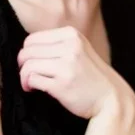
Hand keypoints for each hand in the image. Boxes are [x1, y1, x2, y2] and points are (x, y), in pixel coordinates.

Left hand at [17, 26, 134, 118]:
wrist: (112, 99)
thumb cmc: (92, 77)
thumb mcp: (79, 50)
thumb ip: (58, 45)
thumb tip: (25, 50)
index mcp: (71, 35)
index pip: (32, 39)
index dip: (27, 52)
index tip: (32, 64)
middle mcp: (69, 47)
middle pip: (27, 52)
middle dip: (22, 65)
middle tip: (28, 75)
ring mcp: (66, 65)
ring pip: (27, 65)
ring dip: (23, 77)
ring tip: (29, 84)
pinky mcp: (62, 84)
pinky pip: (32, 80)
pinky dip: (28, 85)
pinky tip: (34, 90)